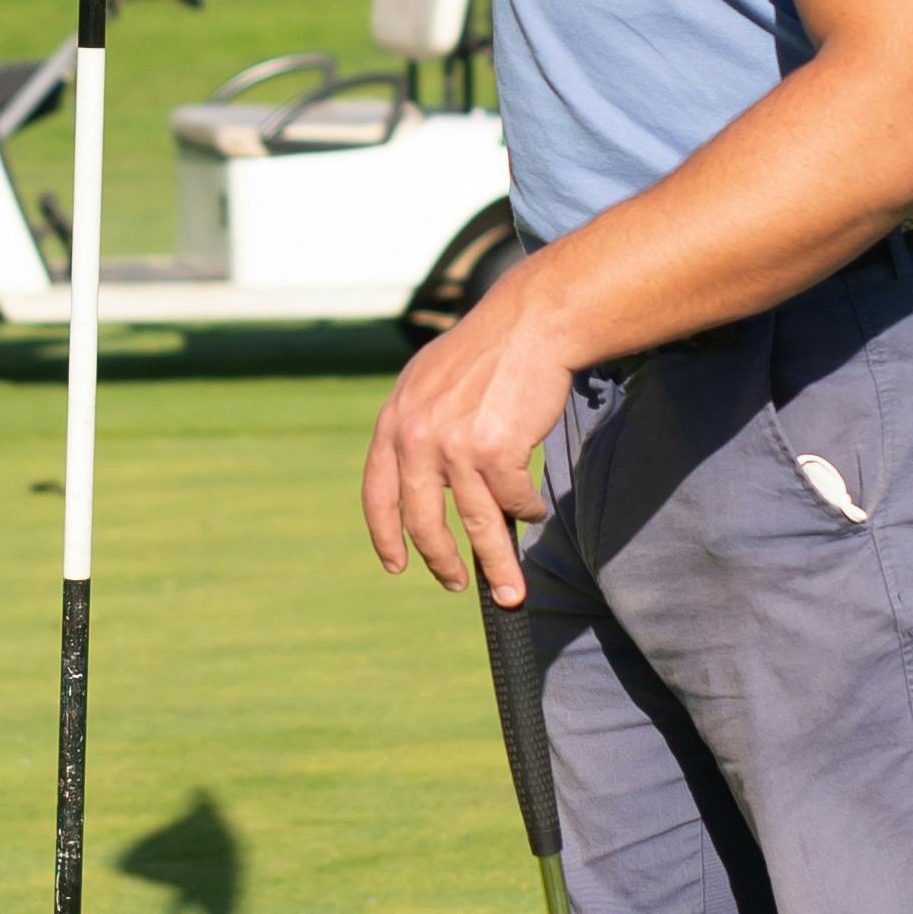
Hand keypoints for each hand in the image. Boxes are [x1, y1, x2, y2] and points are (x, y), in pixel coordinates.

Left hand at [363, 259, 576, 602]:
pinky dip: (526, 511)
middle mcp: (415, 437)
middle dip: (441, 562)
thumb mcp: (429, 381)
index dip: (385, 535)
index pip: (377, 493)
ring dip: (497, 563)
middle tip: (455, 584)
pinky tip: (535, 509)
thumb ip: (415, 426)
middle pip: (421, 521)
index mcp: (393, 421)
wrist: (531, 322)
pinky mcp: (496, 451)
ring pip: (476, 523)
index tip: (396, 565)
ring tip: (512, 591)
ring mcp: (454, 446)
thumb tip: (424, 483)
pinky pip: (513, 500)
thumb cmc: (487, 350)